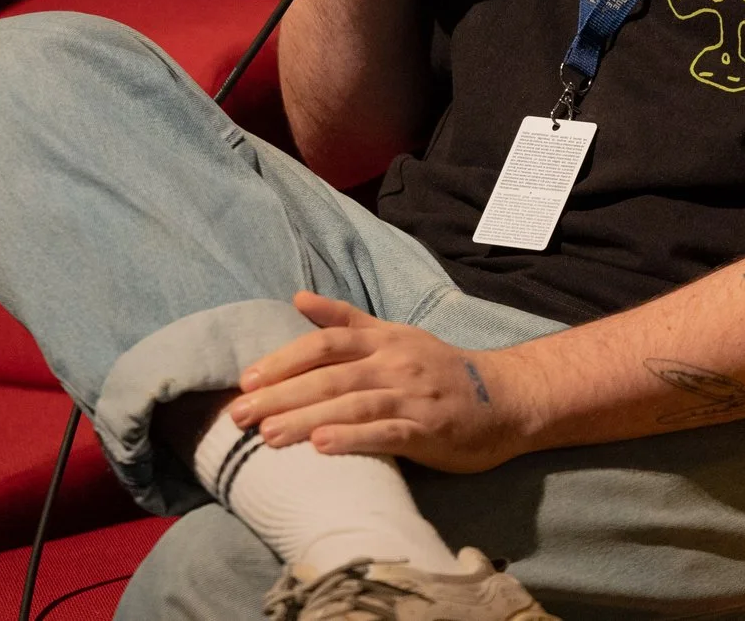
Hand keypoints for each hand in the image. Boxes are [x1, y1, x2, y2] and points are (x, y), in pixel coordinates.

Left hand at [224, 293, 542, 473]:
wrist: (505, 399)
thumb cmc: (441, 370)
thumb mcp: (396, 336)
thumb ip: (347, 319)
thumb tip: (297, 298)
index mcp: (384, 340)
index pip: (326, 341)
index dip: (284, 359)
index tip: (246, 379)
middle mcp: (395, 362)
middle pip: (330, 375)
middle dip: (281, 395)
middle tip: (239, 415)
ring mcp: (412, 396)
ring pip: (352, 404)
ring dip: (306, 419)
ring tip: (268, 438)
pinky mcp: (429, 430)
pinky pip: (386, 432)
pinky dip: (353, 438)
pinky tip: (322, 447)